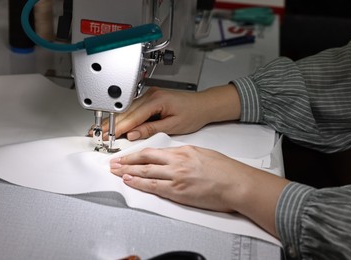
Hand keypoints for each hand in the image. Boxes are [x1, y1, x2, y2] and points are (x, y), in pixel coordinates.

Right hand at [89, 84, 240, 140]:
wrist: (203, 105)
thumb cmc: (193, 113)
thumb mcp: (173, 125)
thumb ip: (151, 129)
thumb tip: (133, 134)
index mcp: (157, 100)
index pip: (133, 117)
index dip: (119, 128)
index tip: (108, 135)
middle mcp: (151, 95)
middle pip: (126, 111)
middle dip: (111, 123)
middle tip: (98, 133)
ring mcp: (149, 95)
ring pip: (128, 109)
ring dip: (115, 120)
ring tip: (102, 129)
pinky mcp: (150, 98)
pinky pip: (133, 108)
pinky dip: (124, 116)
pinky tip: (116, 123)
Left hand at [110, 145, 288, 235]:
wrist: (236, 183)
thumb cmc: (225, 170)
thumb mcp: (202, 153)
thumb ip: (184, 155)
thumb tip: (172, 157)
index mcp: (183, 151)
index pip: (153, 150)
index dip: (136, 153)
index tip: (127, 155)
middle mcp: (177, 161)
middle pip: (145, 159)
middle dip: (126, 161)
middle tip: (113, 162)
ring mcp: (176, 176)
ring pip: (145, 172)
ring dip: (127, 172)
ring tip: (116, 172)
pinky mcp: (178, 191)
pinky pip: (154, 187)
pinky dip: (139, 184)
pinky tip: (130, 182)